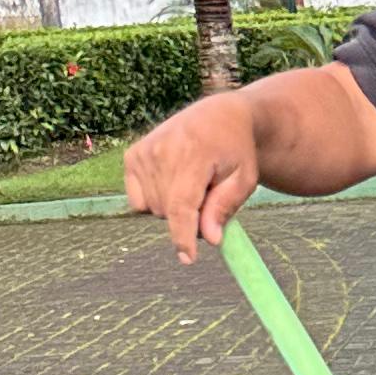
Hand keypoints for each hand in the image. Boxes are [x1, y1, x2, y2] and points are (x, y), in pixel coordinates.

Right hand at [124, 90, 262, 259]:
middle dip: (189, 217)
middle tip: (207, 197)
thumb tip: (210, 239)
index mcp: (194, 153)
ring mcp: (143, 152)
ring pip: (153, 209)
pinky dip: (155, 200)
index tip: (187, 258)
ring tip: (191, 184)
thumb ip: (225, 208)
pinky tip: (172, 183)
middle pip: (168, 212)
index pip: (182, 204)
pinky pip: (138, 201)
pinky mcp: (132, 156)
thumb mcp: (243, 179)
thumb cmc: (235, 151)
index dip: (183, 235)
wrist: (218, 117)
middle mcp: (162, 150)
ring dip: (173, 209)